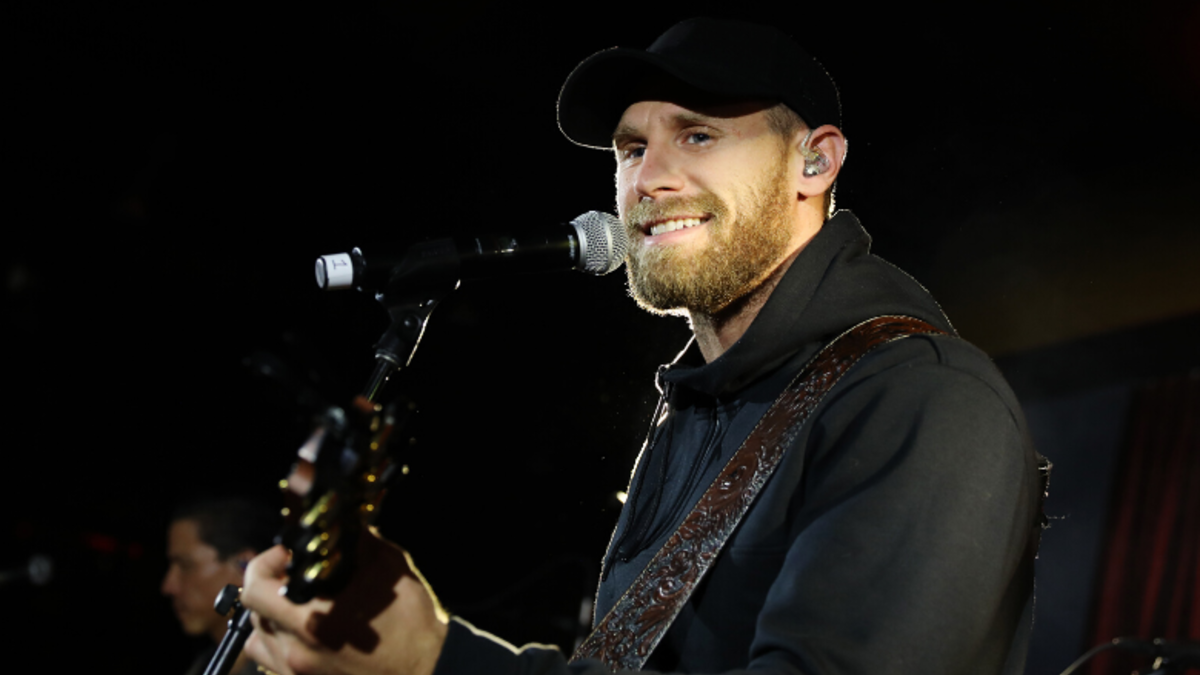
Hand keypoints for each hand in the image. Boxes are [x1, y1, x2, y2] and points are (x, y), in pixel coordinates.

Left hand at [241, 530, 448, 674]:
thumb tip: (338, 521)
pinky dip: (280, 644)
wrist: (427, 670)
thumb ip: (356, 542)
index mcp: (312, 618)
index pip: (256, 585)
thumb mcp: (390, 568)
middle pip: (253, 610)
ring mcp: (298, 673)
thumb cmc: (412, 622)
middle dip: (269, 586)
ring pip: (258, 639)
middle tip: (292, 576)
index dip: (268, 562)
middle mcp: (297, 649)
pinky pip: (272, 663)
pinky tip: (304, 635)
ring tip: (297, 608)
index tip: (288, 556)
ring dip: (270, 617)